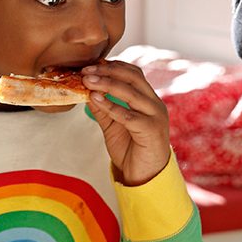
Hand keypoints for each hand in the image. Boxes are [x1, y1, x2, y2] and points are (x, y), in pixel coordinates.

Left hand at [81, 60, 171, 185]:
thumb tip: (86, 92)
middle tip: (86, 71)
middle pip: (133, 77)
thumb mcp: (113, 126)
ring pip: (131, 93)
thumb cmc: (132, 151)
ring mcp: (155, 116)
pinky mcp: (151, 130)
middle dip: (108, 71)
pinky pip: (128, 115)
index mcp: (148, 100)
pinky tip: (96, 100)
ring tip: (87, 81)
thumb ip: (103, 109)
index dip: (113, 66)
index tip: (91, 65)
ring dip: (107, 84)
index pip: (134, 74)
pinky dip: (111, 105)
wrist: (146, 176)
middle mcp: (155, 104)